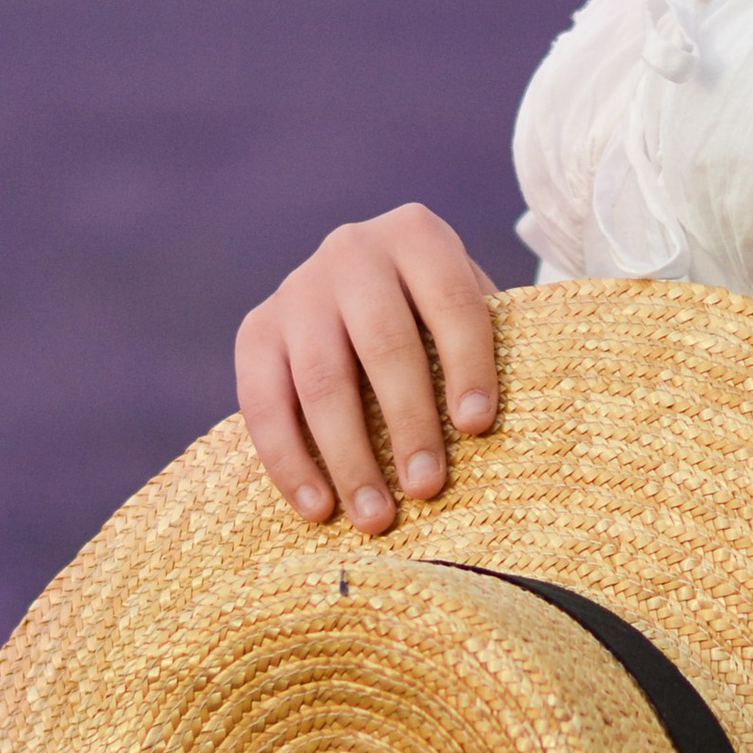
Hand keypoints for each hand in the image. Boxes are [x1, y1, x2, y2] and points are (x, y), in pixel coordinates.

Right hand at [234, 202, 500, 533]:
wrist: (364, 286)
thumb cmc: (437, 315)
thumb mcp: (467, 308)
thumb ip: (488, 348)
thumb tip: (496, 435)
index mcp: (417, 235)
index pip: (450, 302)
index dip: (467, 365)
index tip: (478, 428)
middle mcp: (352, 251)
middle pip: (384, 344)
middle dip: (409, 421)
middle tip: (428, 488)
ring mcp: (297, 290)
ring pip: (321, 381)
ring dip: (349, 457)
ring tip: (377, 517)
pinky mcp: (255, 330)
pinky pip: (263, 403)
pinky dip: (289, 462)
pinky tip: (318, 507)